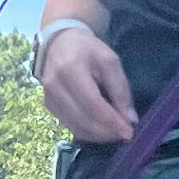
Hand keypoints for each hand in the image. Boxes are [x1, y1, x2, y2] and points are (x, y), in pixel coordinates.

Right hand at [39, 25, 137, 141]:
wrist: (61, 43)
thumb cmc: (88, 50)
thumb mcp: (110, 61)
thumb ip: (120, 88)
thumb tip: (130, 119)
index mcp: (70, 69)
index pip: (92, 103)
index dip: (111, 121)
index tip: (129, 132)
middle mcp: (54, 86)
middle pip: (84, 119)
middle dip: (107, 132)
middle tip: (126, 134)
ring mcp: (49, 98)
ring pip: (77, 128)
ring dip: (99, 135)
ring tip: (116, 132)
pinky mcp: (49, 107)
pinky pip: (71, 127)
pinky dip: (89, 132)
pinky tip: (102, 129)